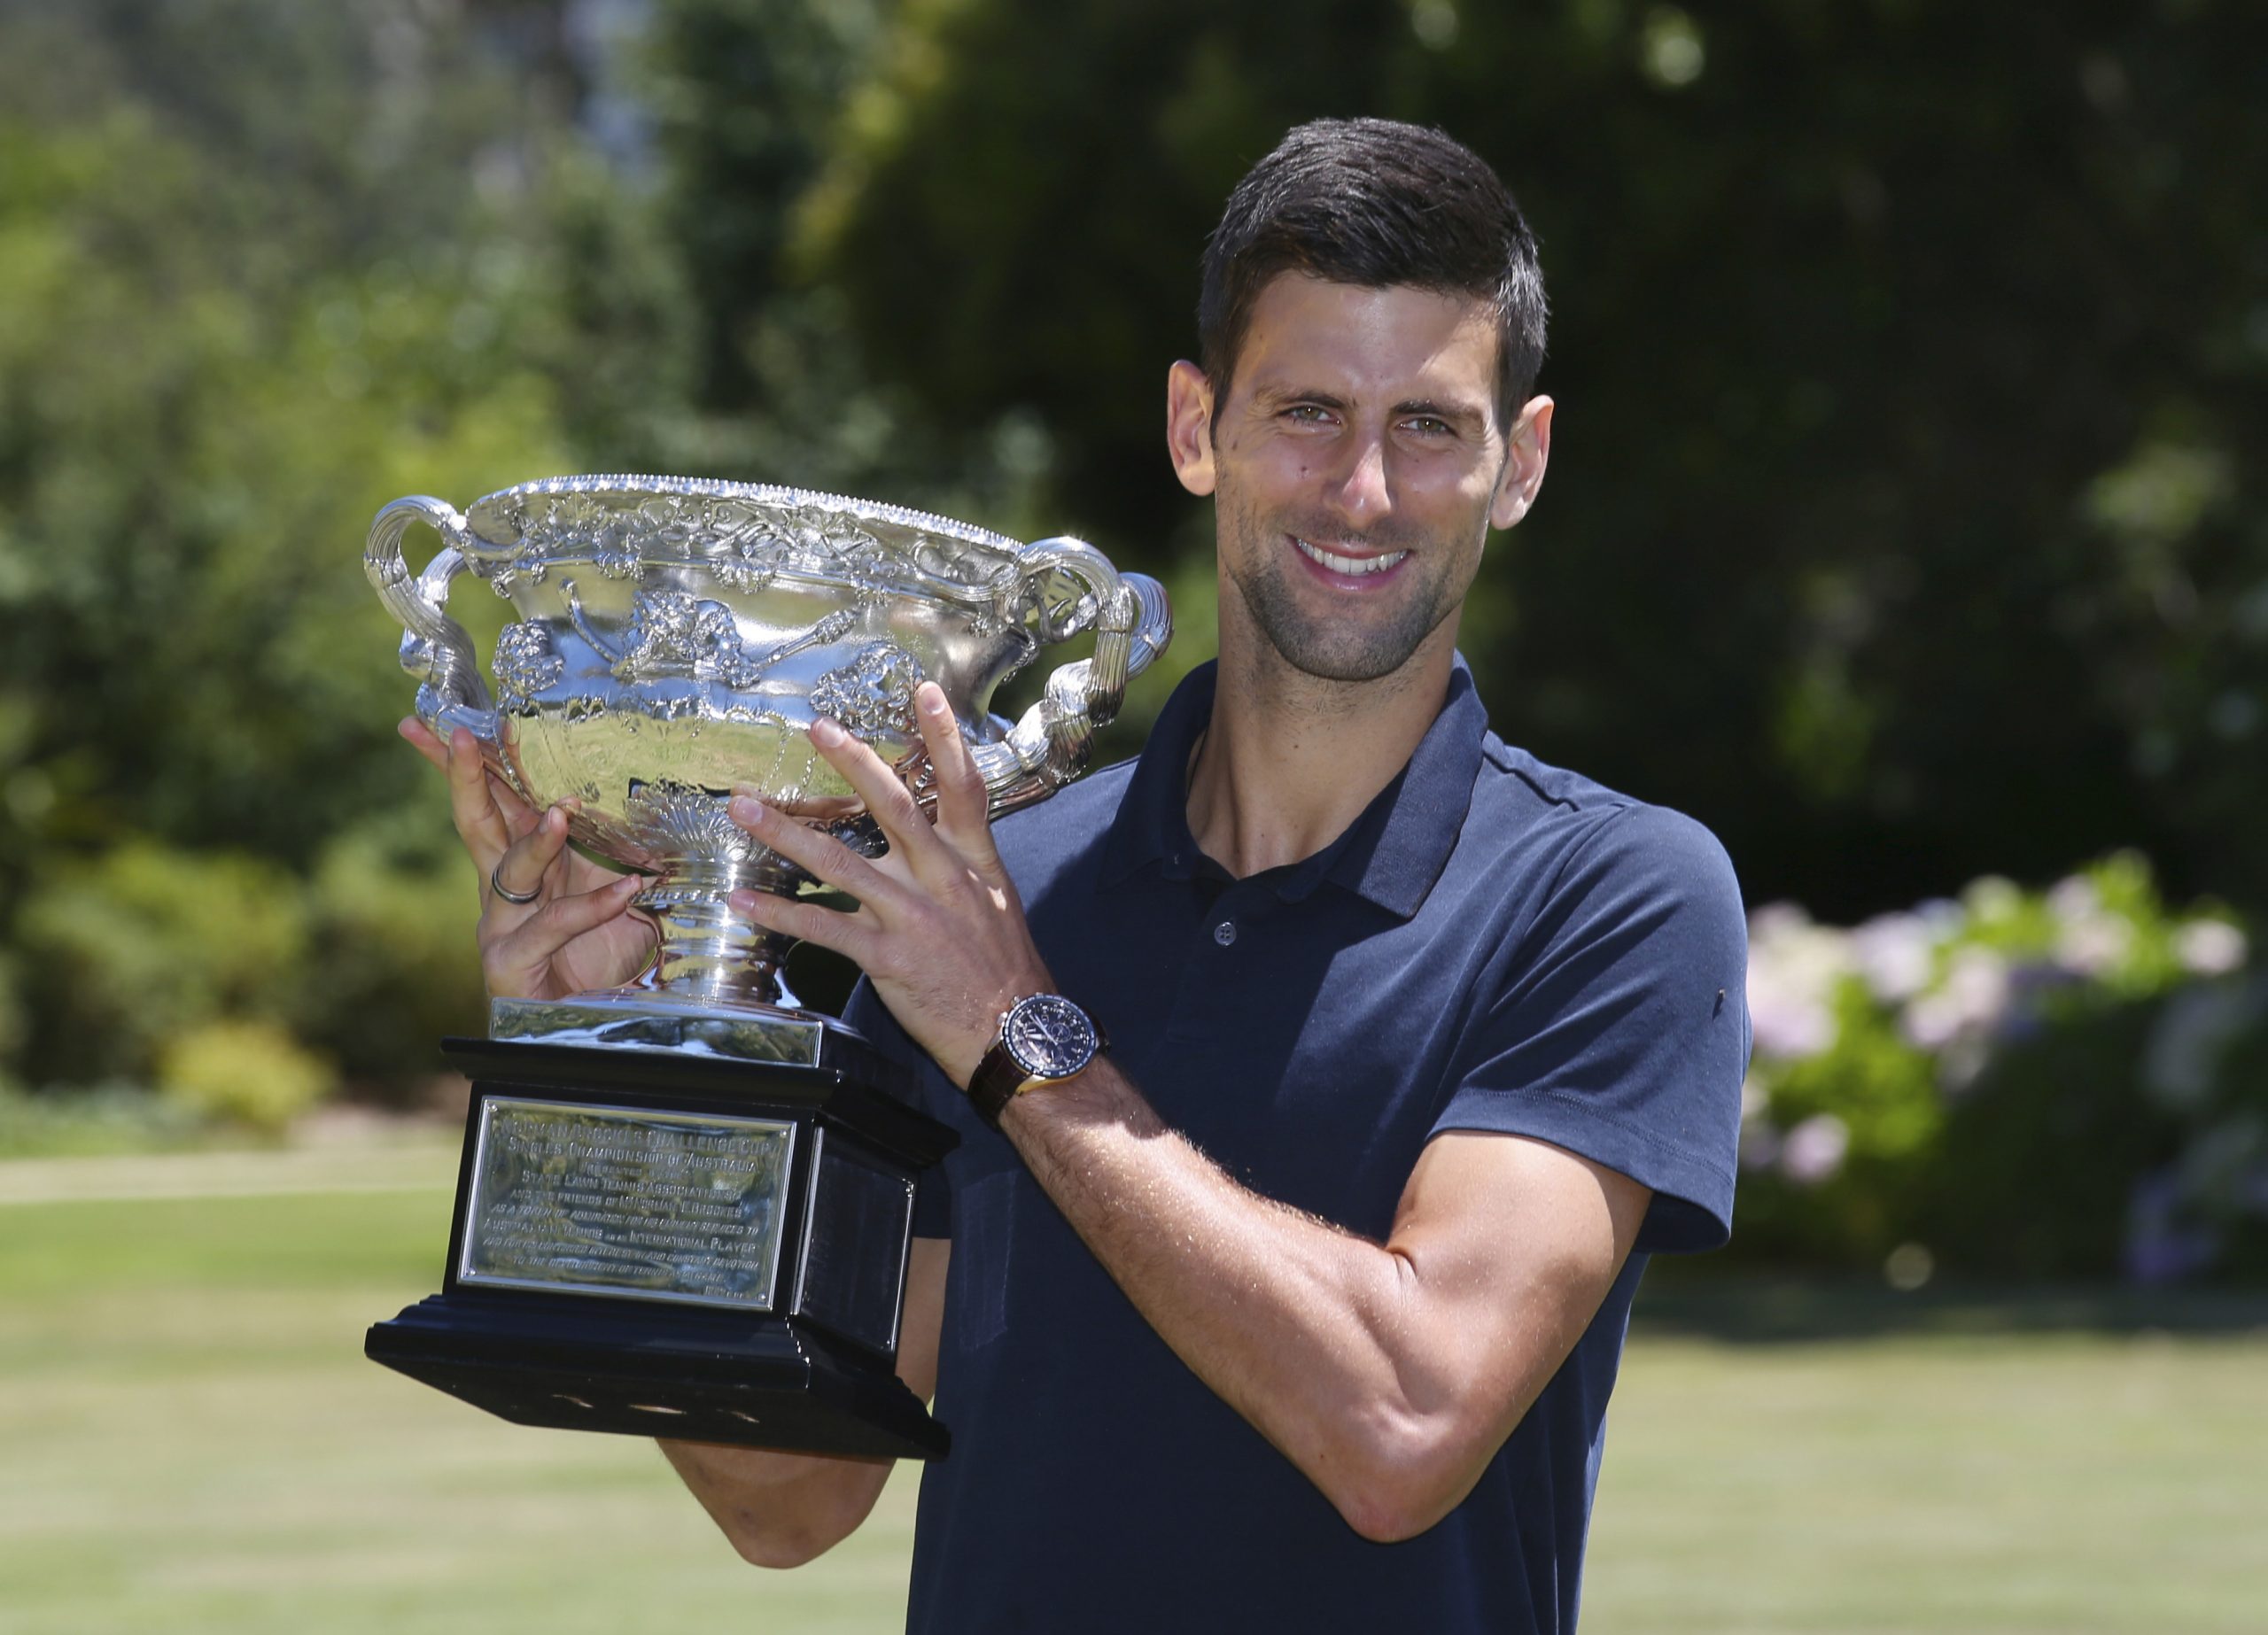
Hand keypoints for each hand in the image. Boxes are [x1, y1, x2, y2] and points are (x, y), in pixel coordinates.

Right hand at [399, 718, 655, 999]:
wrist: (594, 1024)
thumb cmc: (601, 955)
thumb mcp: (615, 889)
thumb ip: (623, 852)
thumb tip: (665, 804)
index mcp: (523, 862)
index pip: (493, 801)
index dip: (471, 762)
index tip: (450, 719)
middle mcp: (503, 888)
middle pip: (476, 820)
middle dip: (464, 776)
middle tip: (457, 735)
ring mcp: (502, 924)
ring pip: (511, 869)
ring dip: (538, 840)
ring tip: (563, 814)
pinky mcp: (510, 962)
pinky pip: (553, 925)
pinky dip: (592, 907)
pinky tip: (628, 891)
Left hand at [724, 684, 1050, 1084]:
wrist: (1018, 1033)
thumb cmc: (1007, 972)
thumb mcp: (998, 904)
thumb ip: (965, 867)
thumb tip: (935, 843)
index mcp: (973, 861)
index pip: (963, 786)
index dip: (945, 736)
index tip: (924, 691)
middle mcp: (941, 878)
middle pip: (894, 806)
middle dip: (853, 763)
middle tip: (816, 728)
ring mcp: (912, 915)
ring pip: (839, 861)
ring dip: (785, 832)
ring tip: (744, 807)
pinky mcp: (887, 956)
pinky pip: (822, 926)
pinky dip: (778, 913)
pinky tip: (743, 903)